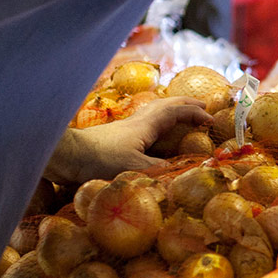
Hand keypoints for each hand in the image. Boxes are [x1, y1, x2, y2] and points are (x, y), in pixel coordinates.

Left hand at [49, 96, 210, 182]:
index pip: (176, 112)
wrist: (66, 156)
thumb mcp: (134, 167)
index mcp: (146, 125)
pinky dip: (157, 123)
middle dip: (186, 105)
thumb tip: (181, 171)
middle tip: (202, 107)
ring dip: (171, 111)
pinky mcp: (116, 138)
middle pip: (165, 106)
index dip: (195, 114)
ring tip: (182, 116)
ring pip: (154, 112)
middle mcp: (137, 122)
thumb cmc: (100, 159)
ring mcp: (125, 128)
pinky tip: (153, 135)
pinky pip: (144, 123)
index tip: (212, 119)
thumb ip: (159, 169)